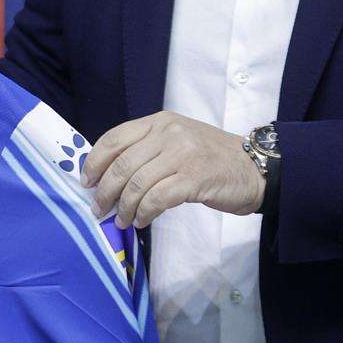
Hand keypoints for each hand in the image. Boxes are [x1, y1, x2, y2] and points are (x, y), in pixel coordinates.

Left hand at [81, 111, 265, 229]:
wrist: (256, 169)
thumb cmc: (211, 159)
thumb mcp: (177, 141)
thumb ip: (147, 150)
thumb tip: (108, 178)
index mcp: (159, 122)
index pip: (114, 138)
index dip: (95, 162)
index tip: (87, 182)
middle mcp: (169, 133)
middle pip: (122, 164)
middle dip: (105, 190)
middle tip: (99, 209)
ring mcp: (182, 154)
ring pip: (137, 183)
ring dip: (124, 207)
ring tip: (122, 220)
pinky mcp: (195, 178)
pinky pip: (157, 198)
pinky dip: (144, 212)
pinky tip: (142, 220)